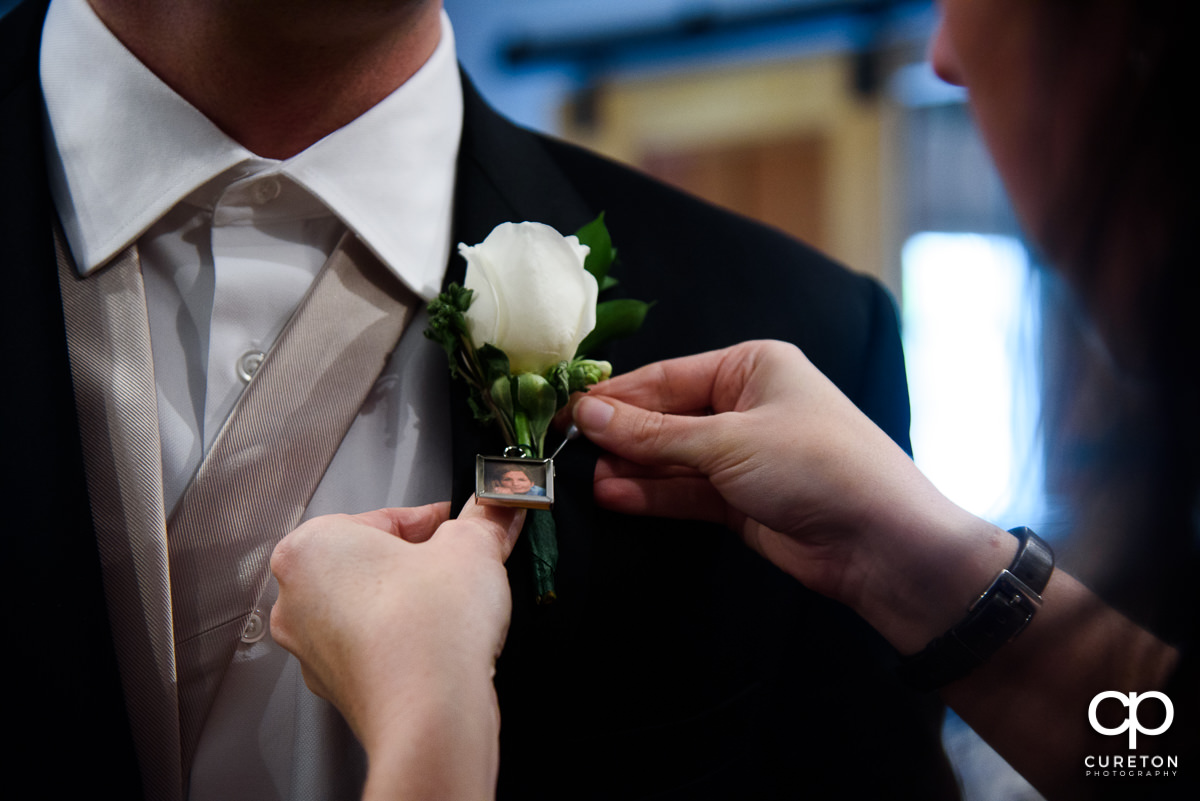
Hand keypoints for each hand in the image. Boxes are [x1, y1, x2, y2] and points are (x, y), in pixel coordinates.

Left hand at [270, 498, 524, 800]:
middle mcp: (296, 600)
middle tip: (460, 563)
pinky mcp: (337, 689)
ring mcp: (312, 650)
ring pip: (369, 608)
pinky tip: (439, 643)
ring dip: (410, 602)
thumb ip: (485, 518)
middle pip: (371, 562)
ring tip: (453, 605)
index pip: (384, 517)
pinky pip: (373, 649)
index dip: (435, 520)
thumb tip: (498, 504)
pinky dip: (403, 641)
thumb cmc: (429, 630)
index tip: (463, 525)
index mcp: (311, 548)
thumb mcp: (472, 547)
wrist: (431, 717)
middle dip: (418, 561)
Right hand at [571, 340, 1008, 649]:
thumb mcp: (728, 441)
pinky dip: (654, 495)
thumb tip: (589, 412)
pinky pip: (687, 492)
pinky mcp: (742, 501)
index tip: (569, 411)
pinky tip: (615, 496)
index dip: (617, 396)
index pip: (668, 377)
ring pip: (674, 458)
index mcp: (753, 366)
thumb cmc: (816, 465)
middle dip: (623, 436)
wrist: (881, 542)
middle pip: (667, 417)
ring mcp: (744, 455)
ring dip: (633, 468)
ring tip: (586, 478)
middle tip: (569, 449)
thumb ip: (653, 433)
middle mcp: (747, 404)